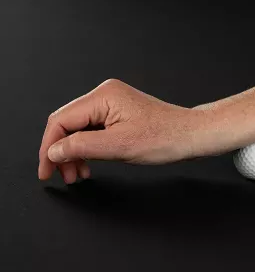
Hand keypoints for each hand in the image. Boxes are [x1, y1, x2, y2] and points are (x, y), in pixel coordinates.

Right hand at [38, 79, 199, 182]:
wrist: (191, 136)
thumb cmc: (165, 138)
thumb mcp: (119, 146)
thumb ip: (81, 147)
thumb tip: (53, 151)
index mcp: (103, 96)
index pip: (61, 120)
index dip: (49, 147)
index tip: (46, 170)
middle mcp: (105, 95)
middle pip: (68, 124)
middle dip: (62, 152)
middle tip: (65, 176)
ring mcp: (112, 104)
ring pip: (80, 129)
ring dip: (75, 153)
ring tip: (78, 174)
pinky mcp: (119, 114)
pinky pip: (94, 130)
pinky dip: (89, 149)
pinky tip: (89, 164)